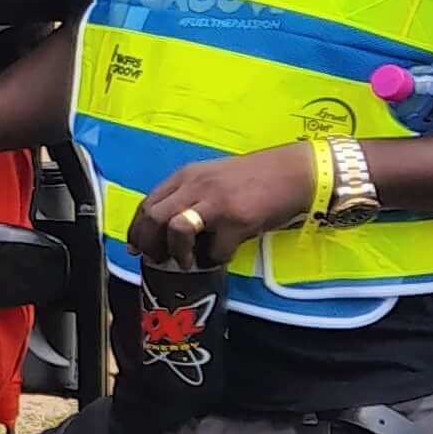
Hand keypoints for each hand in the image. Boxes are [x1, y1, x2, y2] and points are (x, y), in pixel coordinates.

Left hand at [129, 144, 316, 270]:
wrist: (296, 172)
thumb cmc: (255, 178)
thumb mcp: (213, 179)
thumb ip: (189, 196)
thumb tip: (168, 230)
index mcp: (187, 175)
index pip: (147, 203)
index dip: (137, 229)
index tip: (135, 247)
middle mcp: (196, 185)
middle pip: (153, 216)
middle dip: (149, 244)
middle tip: (158, 259)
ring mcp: (216, 202)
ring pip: (175, 228)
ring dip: (177, 252)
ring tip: (186, 261)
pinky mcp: (238, 220)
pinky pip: (216, 250)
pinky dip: (215, 259)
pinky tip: (223, 254)